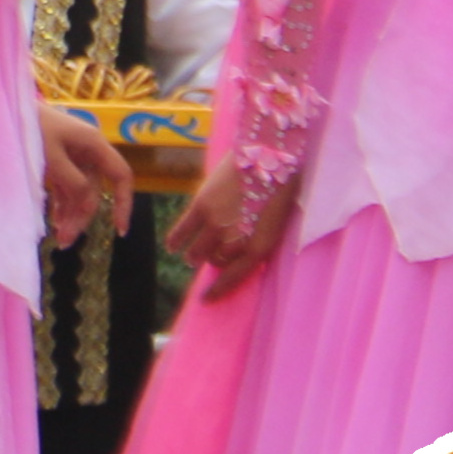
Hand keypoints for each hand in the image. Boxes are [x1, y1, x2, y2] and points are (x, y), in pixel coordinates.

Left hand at [40, 109, 131, 248]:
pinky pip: (66, 187)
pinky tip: (56, 221)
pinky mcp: (57, 160)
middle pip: (95, 190)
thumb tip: (88, 206)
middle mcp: (88, 150)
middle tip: (65, 241)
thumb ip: (73, 182)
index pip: (121, 176)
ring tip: (59, 237)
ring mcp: (72, 155)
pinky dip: (62, 204)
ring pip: (80, 192)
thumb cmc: (30, 127)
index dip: (124, 203)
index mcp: (94, 144)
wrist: (3, 108)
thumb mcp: (52, 157)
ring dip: (71, 214)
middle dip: (83, 216)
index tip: (119, 230)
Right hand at [171, 156, 300, 286]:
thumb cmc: (280, 187)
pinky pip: (182, 232)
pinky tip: (171, 247)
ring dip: (193, 256)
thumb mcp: (277, 222)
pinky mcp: (201, 207)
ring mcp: (216, 224)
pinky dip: (175, 241)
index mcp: (260, 247)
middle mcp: (236, 241)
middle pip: (216, 262)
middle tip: (211, 259)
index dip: (219, 291)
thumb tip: (238, 252)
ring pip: (197, 252)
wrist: (268, 154)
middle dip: (214, 263)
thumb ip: (257, 240)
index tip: (207, 299)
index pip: (235, 278)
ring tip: (191, 256)